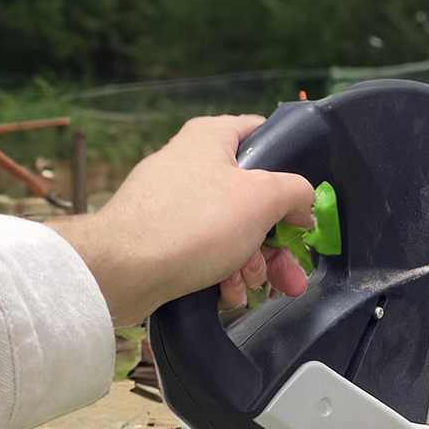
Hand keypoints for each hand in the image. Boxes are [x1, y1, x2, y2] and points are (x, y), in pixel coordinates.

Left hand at [46, 114, 313, 328]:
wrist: (125, 269)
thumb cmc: (196, 223)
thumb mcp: (263, 198)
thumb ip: (296, 191)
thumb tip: (303, 202)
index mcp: (212, 138)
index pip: (262, 134)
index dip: (290, 166)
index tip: (303, 202)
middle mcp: (190, 164)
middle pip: (251, 199)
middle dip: (275, 243)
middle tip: (290, 273)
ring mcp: (173, 203)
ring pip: (230, 233)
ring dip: (251, 265)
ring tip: (252, 287)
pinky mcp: (160, 239)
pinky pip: (204, 252)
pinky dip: (221, 274)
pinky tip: (227, 294)